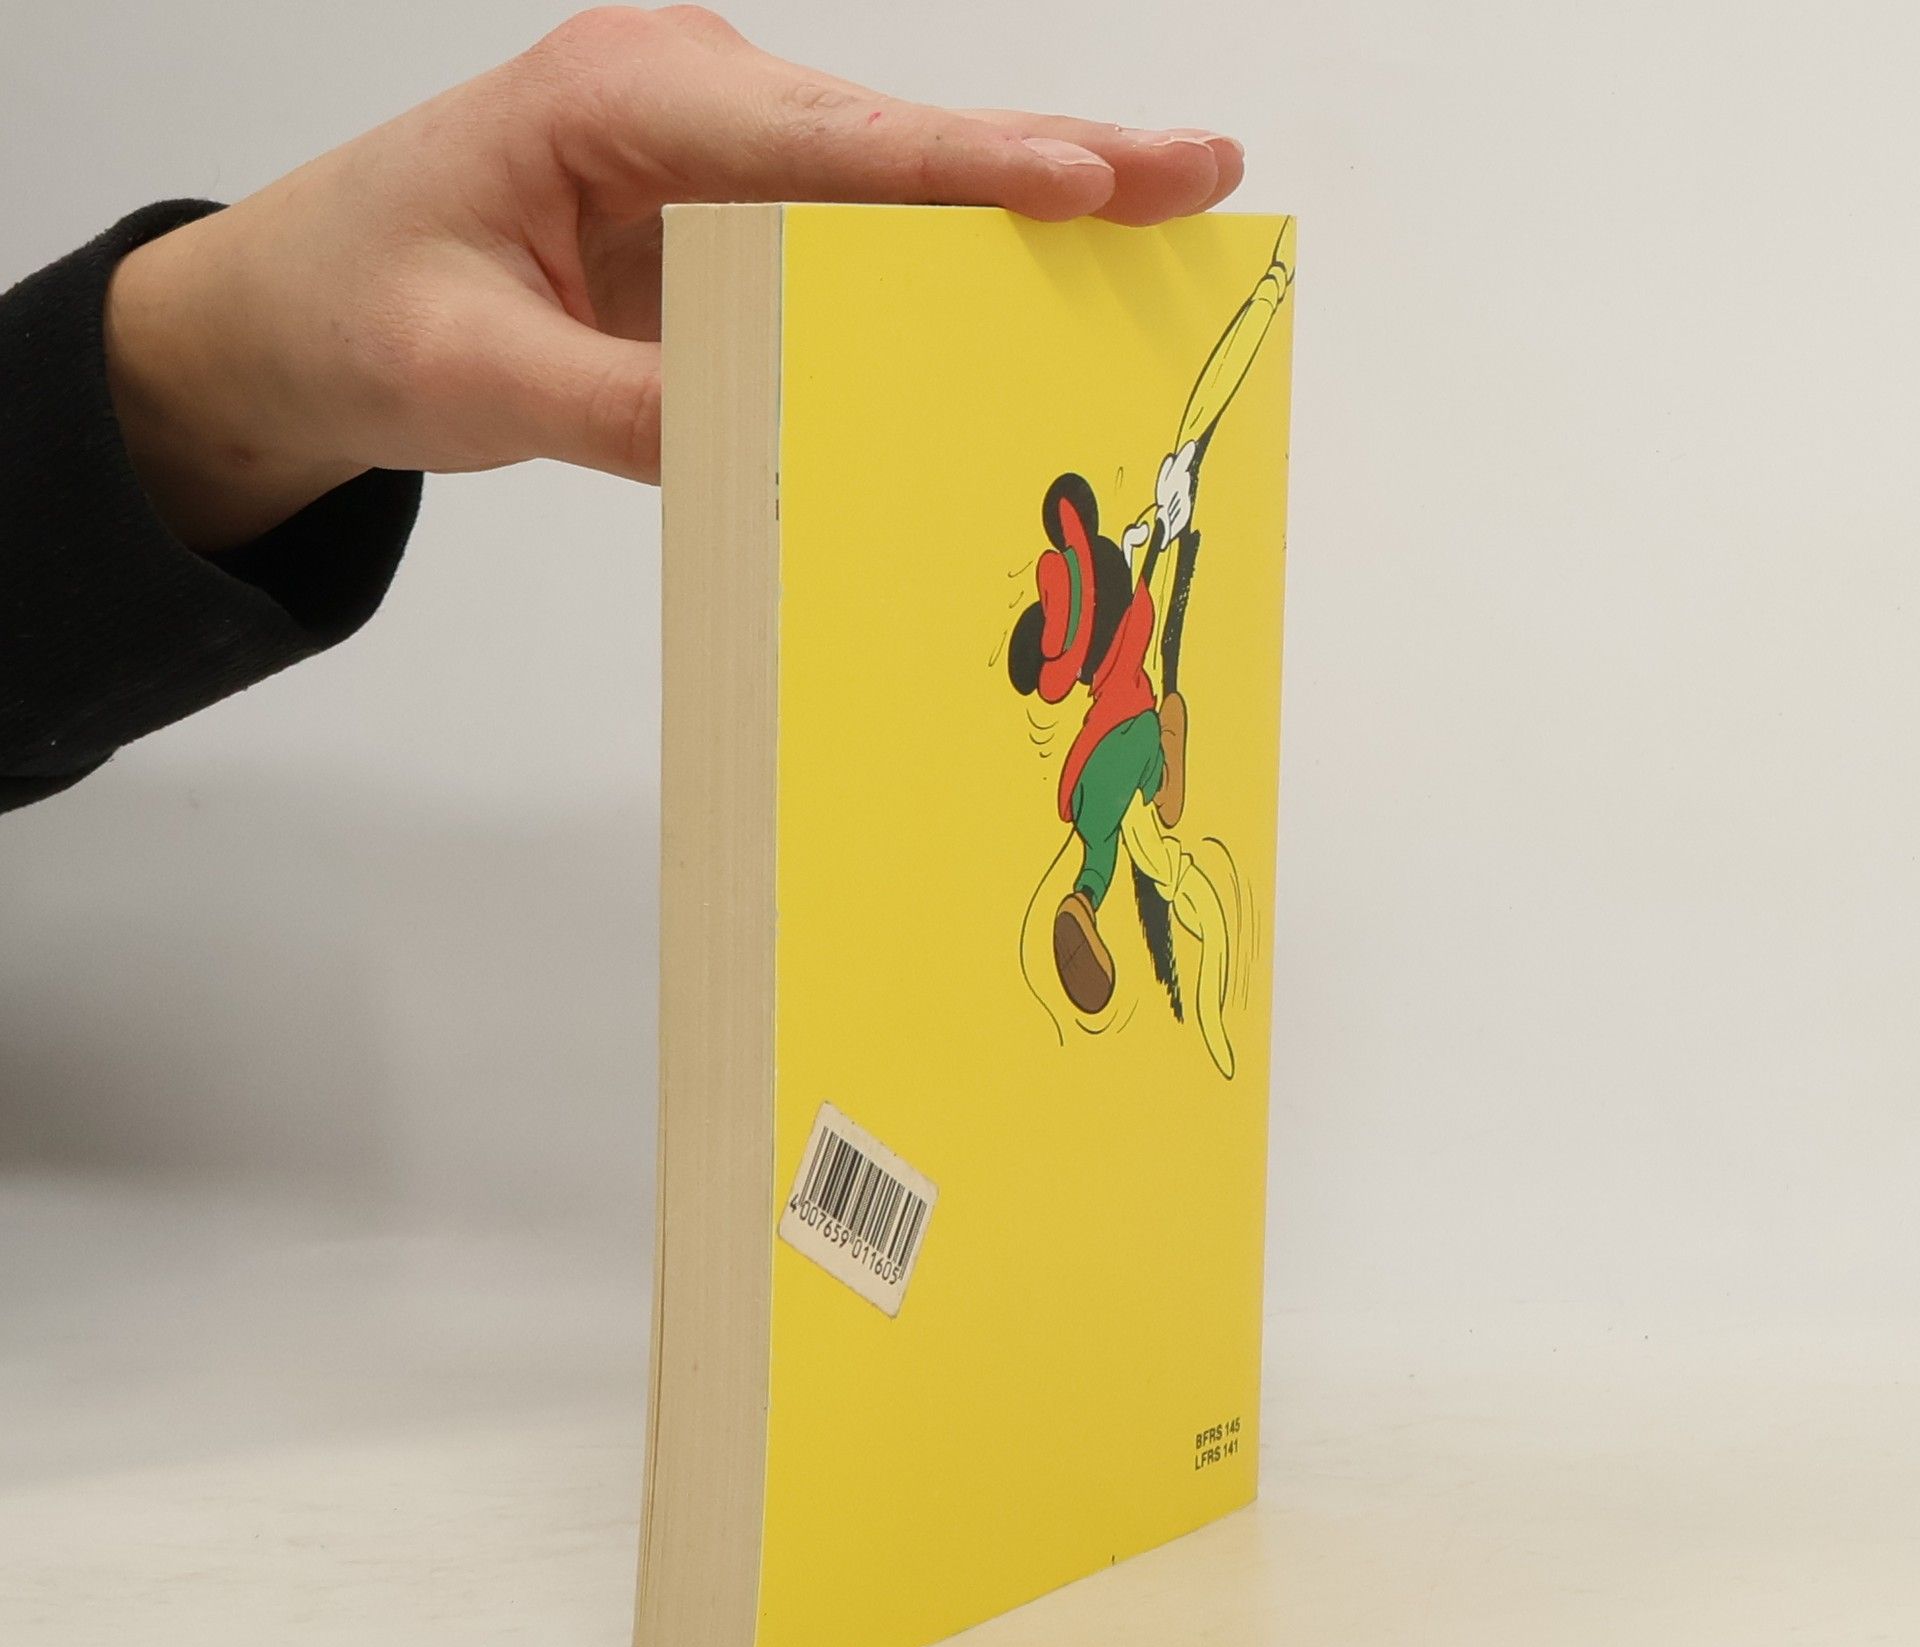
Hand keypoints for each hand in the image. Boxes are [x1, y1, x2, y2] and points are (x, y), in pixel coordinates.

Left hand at [102, 5, 1244, 550]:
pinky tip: (1038, 285)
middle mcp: (692, 105)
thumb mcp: (477, 374)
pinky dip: (950, 269)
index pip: (822, 143)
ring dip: (1023, 213)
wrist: (300, 312)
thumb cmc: (361, 308)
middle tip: (1200, 173)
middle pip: (896, 146)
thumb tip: (784, 454)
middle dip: (1049, 165)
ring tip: (1159, 218)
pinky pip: (856, 244)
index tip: (1080, 184)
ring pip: (896, 189)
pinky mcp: (730, 223)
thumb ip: (622, 410)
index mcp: (620, 98)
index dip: (960, 171)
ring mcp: (720, 160)